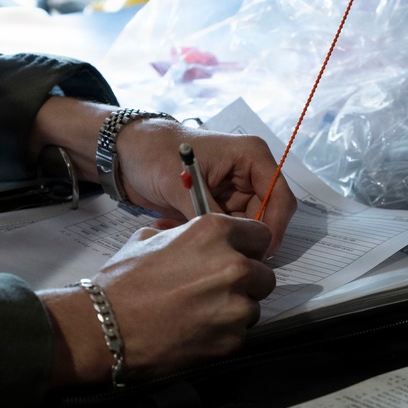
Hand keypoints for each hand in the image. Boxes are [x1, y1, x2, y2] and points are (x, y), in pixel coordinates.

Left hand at [30, 97, 296, 256]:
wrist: (125, 153)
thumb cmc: (154, 154)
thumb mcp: (183, 186)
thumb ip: (211, 215)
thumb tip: (230, 244)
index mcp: (251, 157)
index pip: (281, 198)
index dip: (274, 229)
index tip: (258, 255)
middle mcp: (248, 174)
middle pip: (267, 217)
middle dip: (244, 237)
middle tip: (217, 254)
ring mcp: (233, 191)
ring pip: (244, 227)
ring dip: (219, 237)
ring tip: (184, 234)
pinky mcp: (217, 205)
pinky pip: (224, 229)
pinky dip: (205, 235)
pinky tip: (176, 228)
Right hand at [40, 214, 274, 387]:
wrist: (105, 327)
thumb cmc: (122, 282)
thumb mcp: (148, 238)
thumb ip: (183, 235)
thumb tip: (194, 239)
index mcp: (214, 233)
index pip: (260, 235)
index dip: (248, 247)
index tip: (238, 256)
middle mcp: (233, 266)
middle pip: (264, 274)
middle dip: (246, 282)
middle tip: (217, 290)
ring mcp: (235, 306)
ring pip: (254, 306)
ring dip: (235, 310)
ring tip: (201, 313)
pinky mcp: (232, 340)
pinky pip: (240, 334)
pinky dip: (223, 334)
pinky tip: (195, 332)